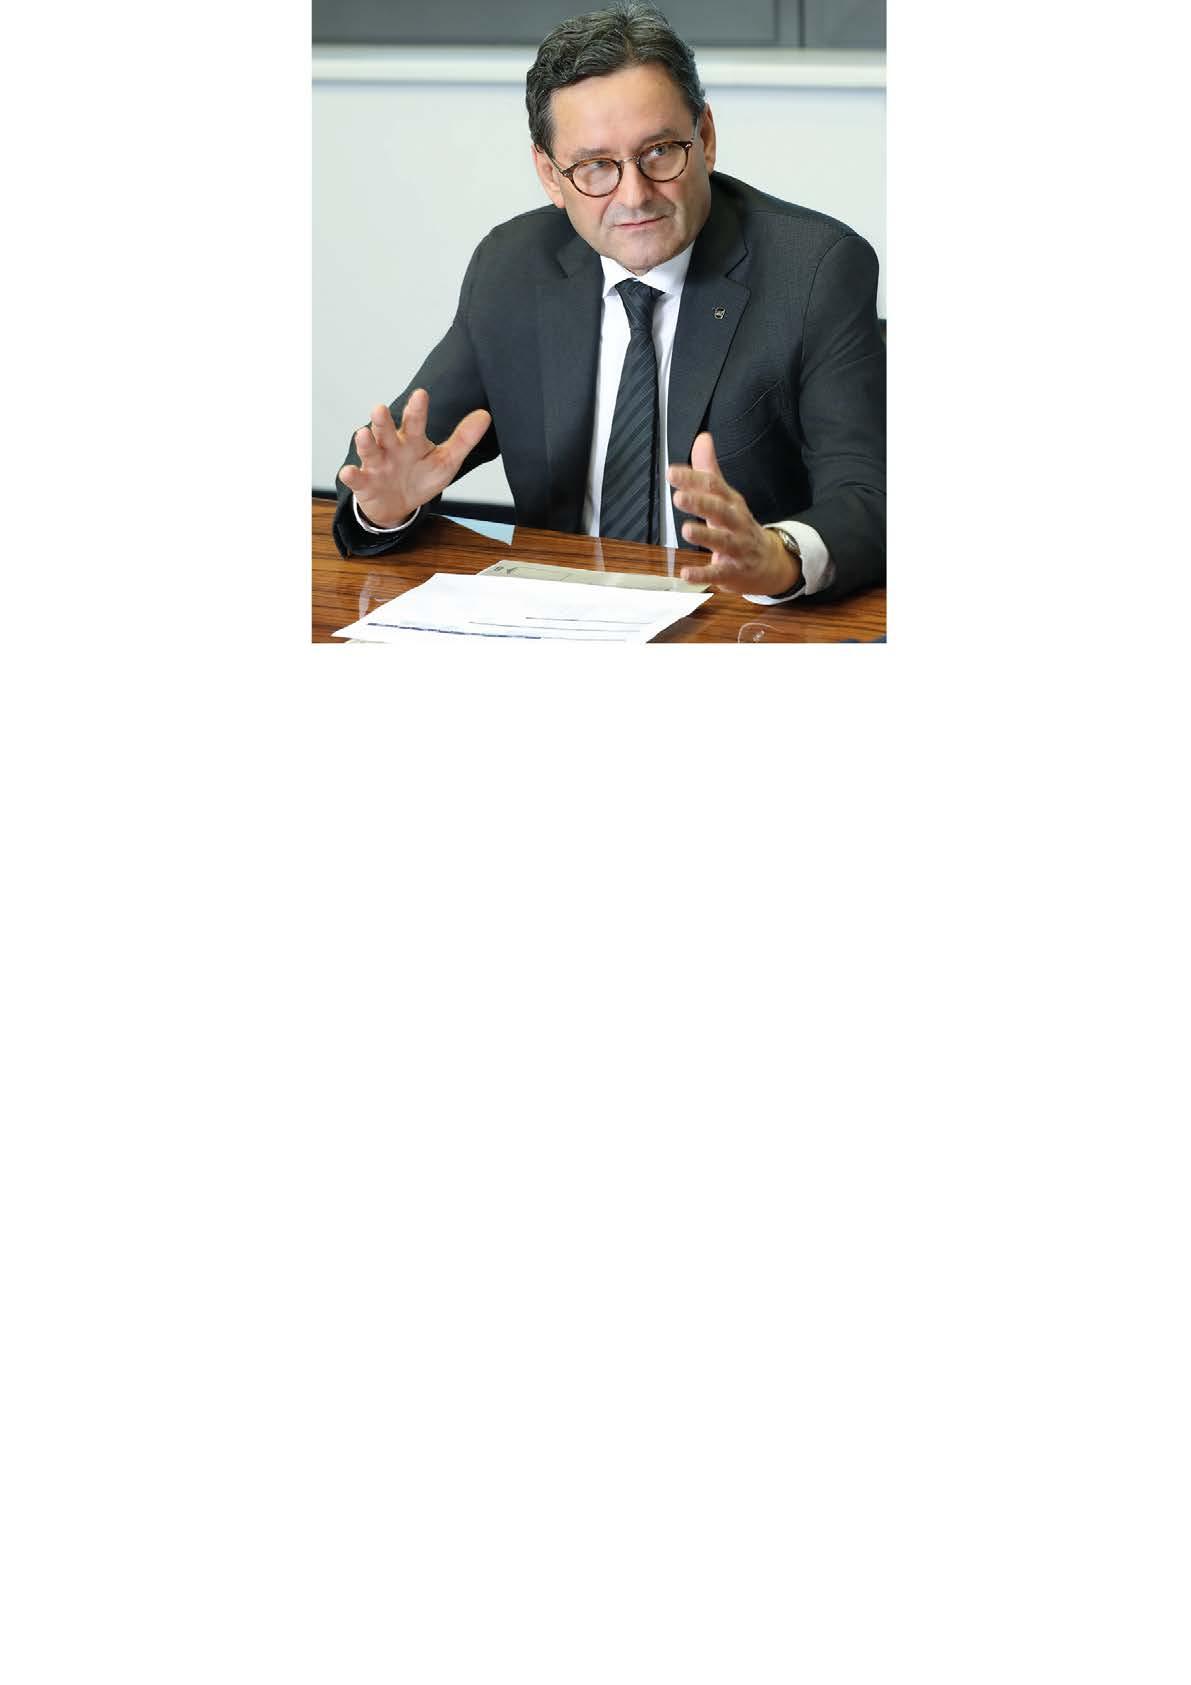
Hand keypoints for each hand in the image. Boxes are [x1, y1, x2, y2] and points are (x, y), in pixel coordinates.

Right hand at [339, 389, 491, 528]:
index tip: (421, 394)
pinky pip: (357, 478)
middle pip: (386, 431)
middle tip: (380, 408)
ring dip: (365, 442)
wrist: (397, 505)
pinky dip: (351, 476)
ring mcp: (376, 464)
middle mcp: (391, 447)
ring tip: (362, 433)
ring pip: (369, 450)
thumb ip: (463, 440)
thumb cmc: (420, 477)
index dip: (418, 409)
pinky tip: (348, 472)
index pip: (415, 422)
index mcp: (412, 440)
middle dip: (382, 421)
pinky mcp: (365, 483)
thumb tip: (485, 416)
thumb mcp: (446, 461)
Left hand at [668, 433, 801, 594]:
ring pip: (722, 540)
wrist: (771, 564)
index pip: (714, 486)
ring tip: (686, 530)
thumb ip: (709, 471)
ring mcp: (737, 548)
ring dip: (704, 535)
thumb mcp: (726, 498)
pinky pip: (718, 572)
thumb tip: (702, 438)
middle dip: (701, 503)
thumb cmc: (740, 527)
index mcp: (731, 503)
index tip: (672, 472)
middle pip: (720, 511)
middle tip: (679, 498)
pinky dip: (702, 575)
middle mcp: (736, 523)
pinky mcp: (734, 571)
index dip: (693, 479)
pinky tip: (685, 574)